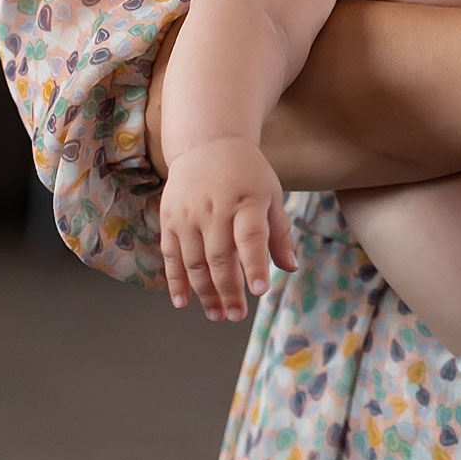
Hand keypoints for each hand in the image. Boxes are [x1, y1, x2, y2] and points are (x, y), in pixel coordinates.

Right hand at [160, 139, 296, 317]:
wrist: (207, 144)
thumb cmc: (246, 174)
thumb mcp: (271, 195)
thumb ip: (280, 233)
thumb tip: (290, 268)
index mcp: (247, 201)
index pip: (250, 237)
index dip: (255, 265)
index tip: (260, 291)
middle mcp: (215, 208)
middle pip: (220, 256)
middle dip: (228, 290)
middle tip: (236, 315)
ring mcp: (189, 215)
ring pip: (194, 261)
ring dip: (204, 292)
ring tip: (216, 314)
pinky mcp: (170, 220)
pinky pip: (171, 255)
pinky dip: (175, 281)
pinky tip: (183, 302)